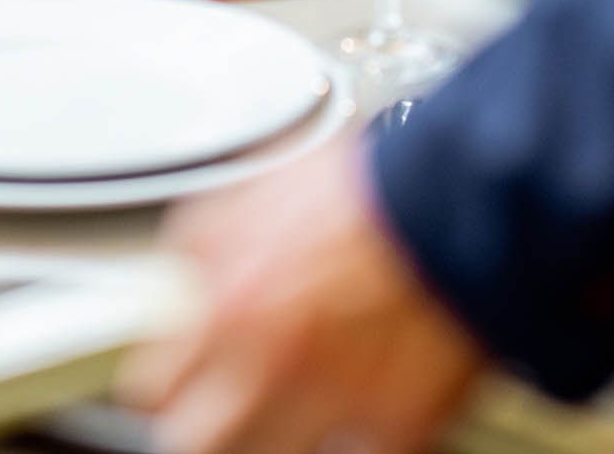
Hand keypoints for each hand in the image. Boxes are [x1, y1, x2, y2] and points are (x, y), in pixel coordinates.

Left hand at [120, 135, 488, 453]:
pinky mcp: (400, 428)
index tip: (174, 383)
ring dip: (276, 435)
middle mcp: (272, 366)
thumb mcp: (254, 190)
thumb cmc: (367, 186)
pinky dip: (357, 437)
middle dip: (205, 425)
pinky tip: (362, 409)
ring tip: (295, 403)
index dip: (162, 385)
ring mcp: (337, 404)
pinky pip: (359, 453)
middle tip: (222, 408)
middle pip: (196, 441)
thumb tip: (181, 279)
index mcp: (228, 307)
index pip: (152, 386)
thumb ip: (203, 249)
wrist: (461, 200)